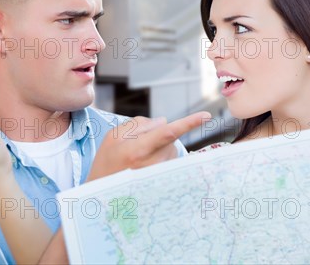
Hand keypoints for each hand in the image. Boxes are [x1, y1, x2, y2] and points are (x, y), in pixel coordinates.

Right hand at [88, 112, 210, 180]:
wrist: (102, 193)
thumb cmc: (106, 163)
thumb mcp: (113, 137)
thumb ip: (138, 124)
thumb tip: (164, 121)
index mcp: (138, 150)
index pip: (168, 133)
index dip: (189, 123)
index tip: (206, 116)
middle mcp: (152, 164)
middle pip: (169, 137)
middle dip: (158, 135)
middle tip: (137, 145)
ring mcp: (160, 176)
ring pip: (170, 149)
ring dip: (159, 148)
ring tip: (138, 160)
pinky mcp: (165, 182)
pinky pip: (168, 161)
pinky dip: (160, 159)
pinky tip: (145, 168)